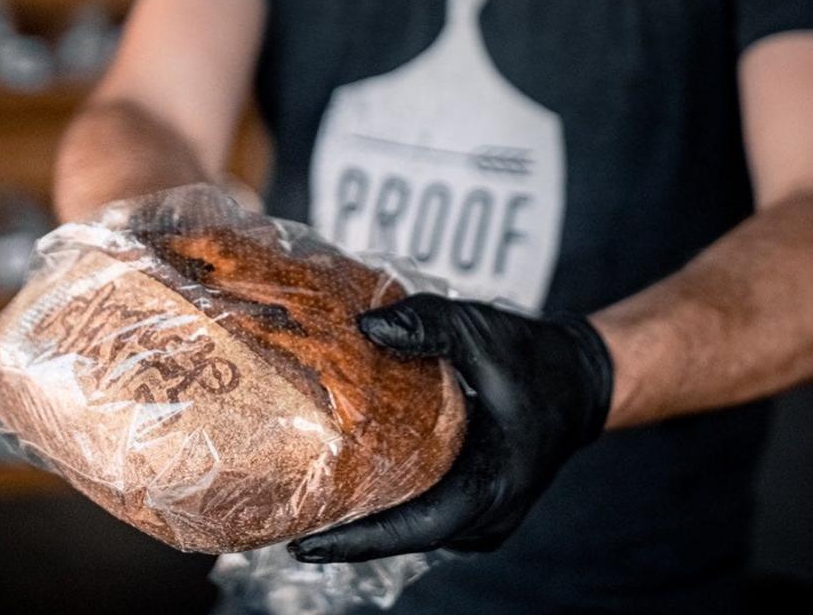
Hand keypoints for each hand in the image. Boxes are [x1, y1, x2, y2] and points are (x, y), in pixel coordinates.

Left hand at [288, 293, 613, 562]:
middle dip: (351, 531)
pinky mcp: (481, 502)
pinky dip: (394, 502)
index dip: (357, 540)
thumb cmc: (536, 358)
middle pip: (407, 535)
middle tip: (290, 520)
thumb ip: (426, 326)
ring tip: (312, 503)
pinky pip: (429, 513)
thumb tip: (365, 327)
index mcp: (490, 485)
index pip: (413, 529)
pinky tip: (358, 482)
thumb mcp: (480, 331)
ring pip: (417, 527)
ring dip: (371, 517)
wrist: (583, 377)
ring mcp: (486, 513)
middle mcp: (488, 513)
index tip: (305, 546)